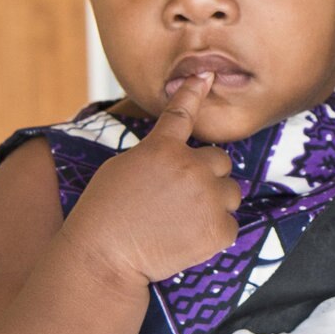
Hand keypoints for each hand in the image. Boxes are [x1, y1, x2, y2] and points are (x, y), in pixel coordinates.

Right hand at [65, 72, 241, 287]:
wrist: (105, 257)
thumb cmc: (104, 213)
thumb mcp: (121, 167)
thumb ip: (155, 153)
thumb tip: (173, 150)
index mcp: (162, 149)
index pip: (182, 113)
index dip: (194, 92)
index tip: (205, 76)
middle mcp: (190, 168)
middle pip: (220, 160)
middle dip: (207, 175)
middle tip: (182, 197)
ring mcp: (208, 198)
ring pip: (230, 191)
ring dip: (215, 201)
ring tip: (185, 220)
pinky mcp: (219, 229)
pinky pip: (230, 224)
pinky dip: (215, 232)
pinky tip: (189, 239)